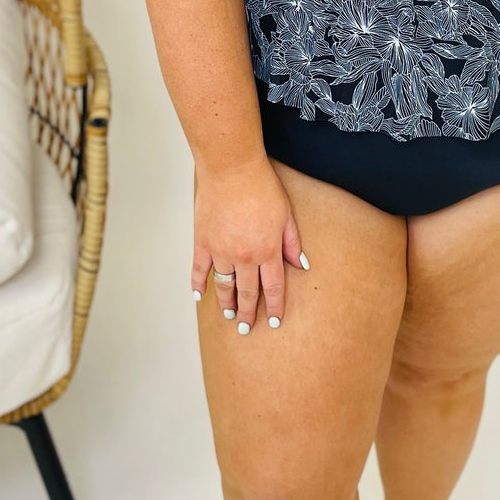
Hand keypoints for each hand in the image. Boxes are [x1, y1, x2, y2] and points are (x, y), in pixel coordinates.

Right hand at [191, 156, 305, 334]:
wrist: (232, 170)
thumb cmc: (262, 188)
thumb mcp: (286, 215)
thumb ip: (291, 243)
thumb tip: (300, 265)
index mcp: (267, 251)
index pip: (272, 288)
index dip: (273, 307)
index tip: (273, 322)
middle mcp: (244, 257)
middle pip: (247, 293)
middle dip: (248, 313)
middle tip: (246, 328)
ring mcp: (221, 251)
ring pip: (224, 286)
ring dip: (226, 303)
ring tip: (228, 315)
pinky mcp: (203, 242)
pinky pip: (199, 269)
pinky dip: (199, 284)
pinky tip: (199, 295)